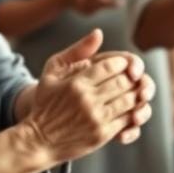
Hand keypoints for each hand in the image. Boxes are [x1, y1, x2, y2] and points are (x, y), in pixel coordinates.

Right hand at [27, 30, 154, 161]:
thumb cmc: (45, 103)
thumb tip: (99, 33)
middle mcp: (87, 100)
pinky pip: (127, 119)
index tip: (121, 64)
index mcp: (76, 83)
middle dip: (131, 77)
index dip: (122, 63)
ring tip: (131, 90)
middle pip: (124, 81)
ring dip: (134, 93)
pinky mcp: (102, 135)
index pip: (112, 65)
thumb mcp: (52, 71)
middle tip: (131, 76)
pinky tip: (128, 107)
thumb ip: (76, 50)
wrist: (39, 140)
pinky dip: (133, 112)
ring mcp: (96, 119)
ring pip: (129, 100)